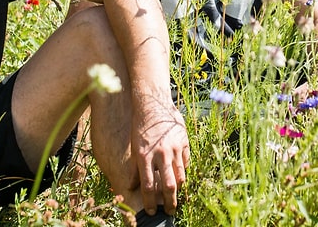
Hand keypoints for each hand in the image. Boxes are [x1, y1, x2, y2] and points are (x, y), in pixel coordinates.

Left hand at [130, 99, 189, 214]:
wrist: (152, 104)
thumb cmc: (140, 127)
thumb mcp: (134, 148)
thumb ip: (135, 168)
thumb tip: (131, 186)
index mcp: (144, 156)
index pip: (148, 186)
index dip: (150, 202)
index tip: (152, 211)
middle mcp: (160, 154)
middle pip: (168, 185)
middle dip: (170, 202)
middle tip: (170, 211)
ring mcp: (173, 148)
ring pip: (180, 175)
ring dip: (179, 188)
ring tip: (177, 195)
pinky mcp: (183, 142)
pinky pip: (186, 162)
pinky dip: (184, 171)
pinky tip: (181, 176)